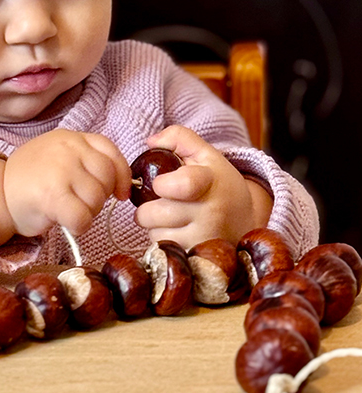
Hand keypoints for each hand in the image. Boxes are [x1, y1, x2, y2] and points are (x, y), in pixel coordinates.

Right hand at [1, 129, 131, 237]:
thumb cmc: (31, 179)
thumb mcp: (59, 156)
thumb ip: (85, 160)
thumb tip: (120, 184)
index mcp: (71, 137)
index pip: (110, 151)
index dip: (121, 175)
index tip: (120, 192)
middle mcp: (68, 148)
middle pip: (107, 176)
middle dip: (101, 196)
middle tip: (82, 204)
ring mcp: (60, 170)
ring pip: (97, 198)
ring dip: (89, 212)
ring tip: (69, 210)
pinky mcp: (52, 195)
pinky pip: (83, 217)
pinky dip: (80, 226)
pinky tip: (68, 223)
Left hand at [134, 125, 271, 248]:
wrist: (245, 220)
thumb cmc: (217, 183)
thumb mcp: (205, 154)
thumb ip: (179, 137)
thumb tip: (150, 142)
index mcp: (210, 182)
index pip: (181, 184)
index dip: (161, 184)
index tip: (161, 184)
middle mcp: (210, 212)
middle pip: (153, 213)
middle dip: (147, 206)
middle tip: (161, 201)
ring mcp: (204, 238)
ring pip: (154, 233)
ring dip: (154, 225)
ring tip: (171, 216)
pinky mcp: (197, 256)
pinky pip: (162, 249)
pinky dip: (163, 240)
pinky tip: (177, 231)